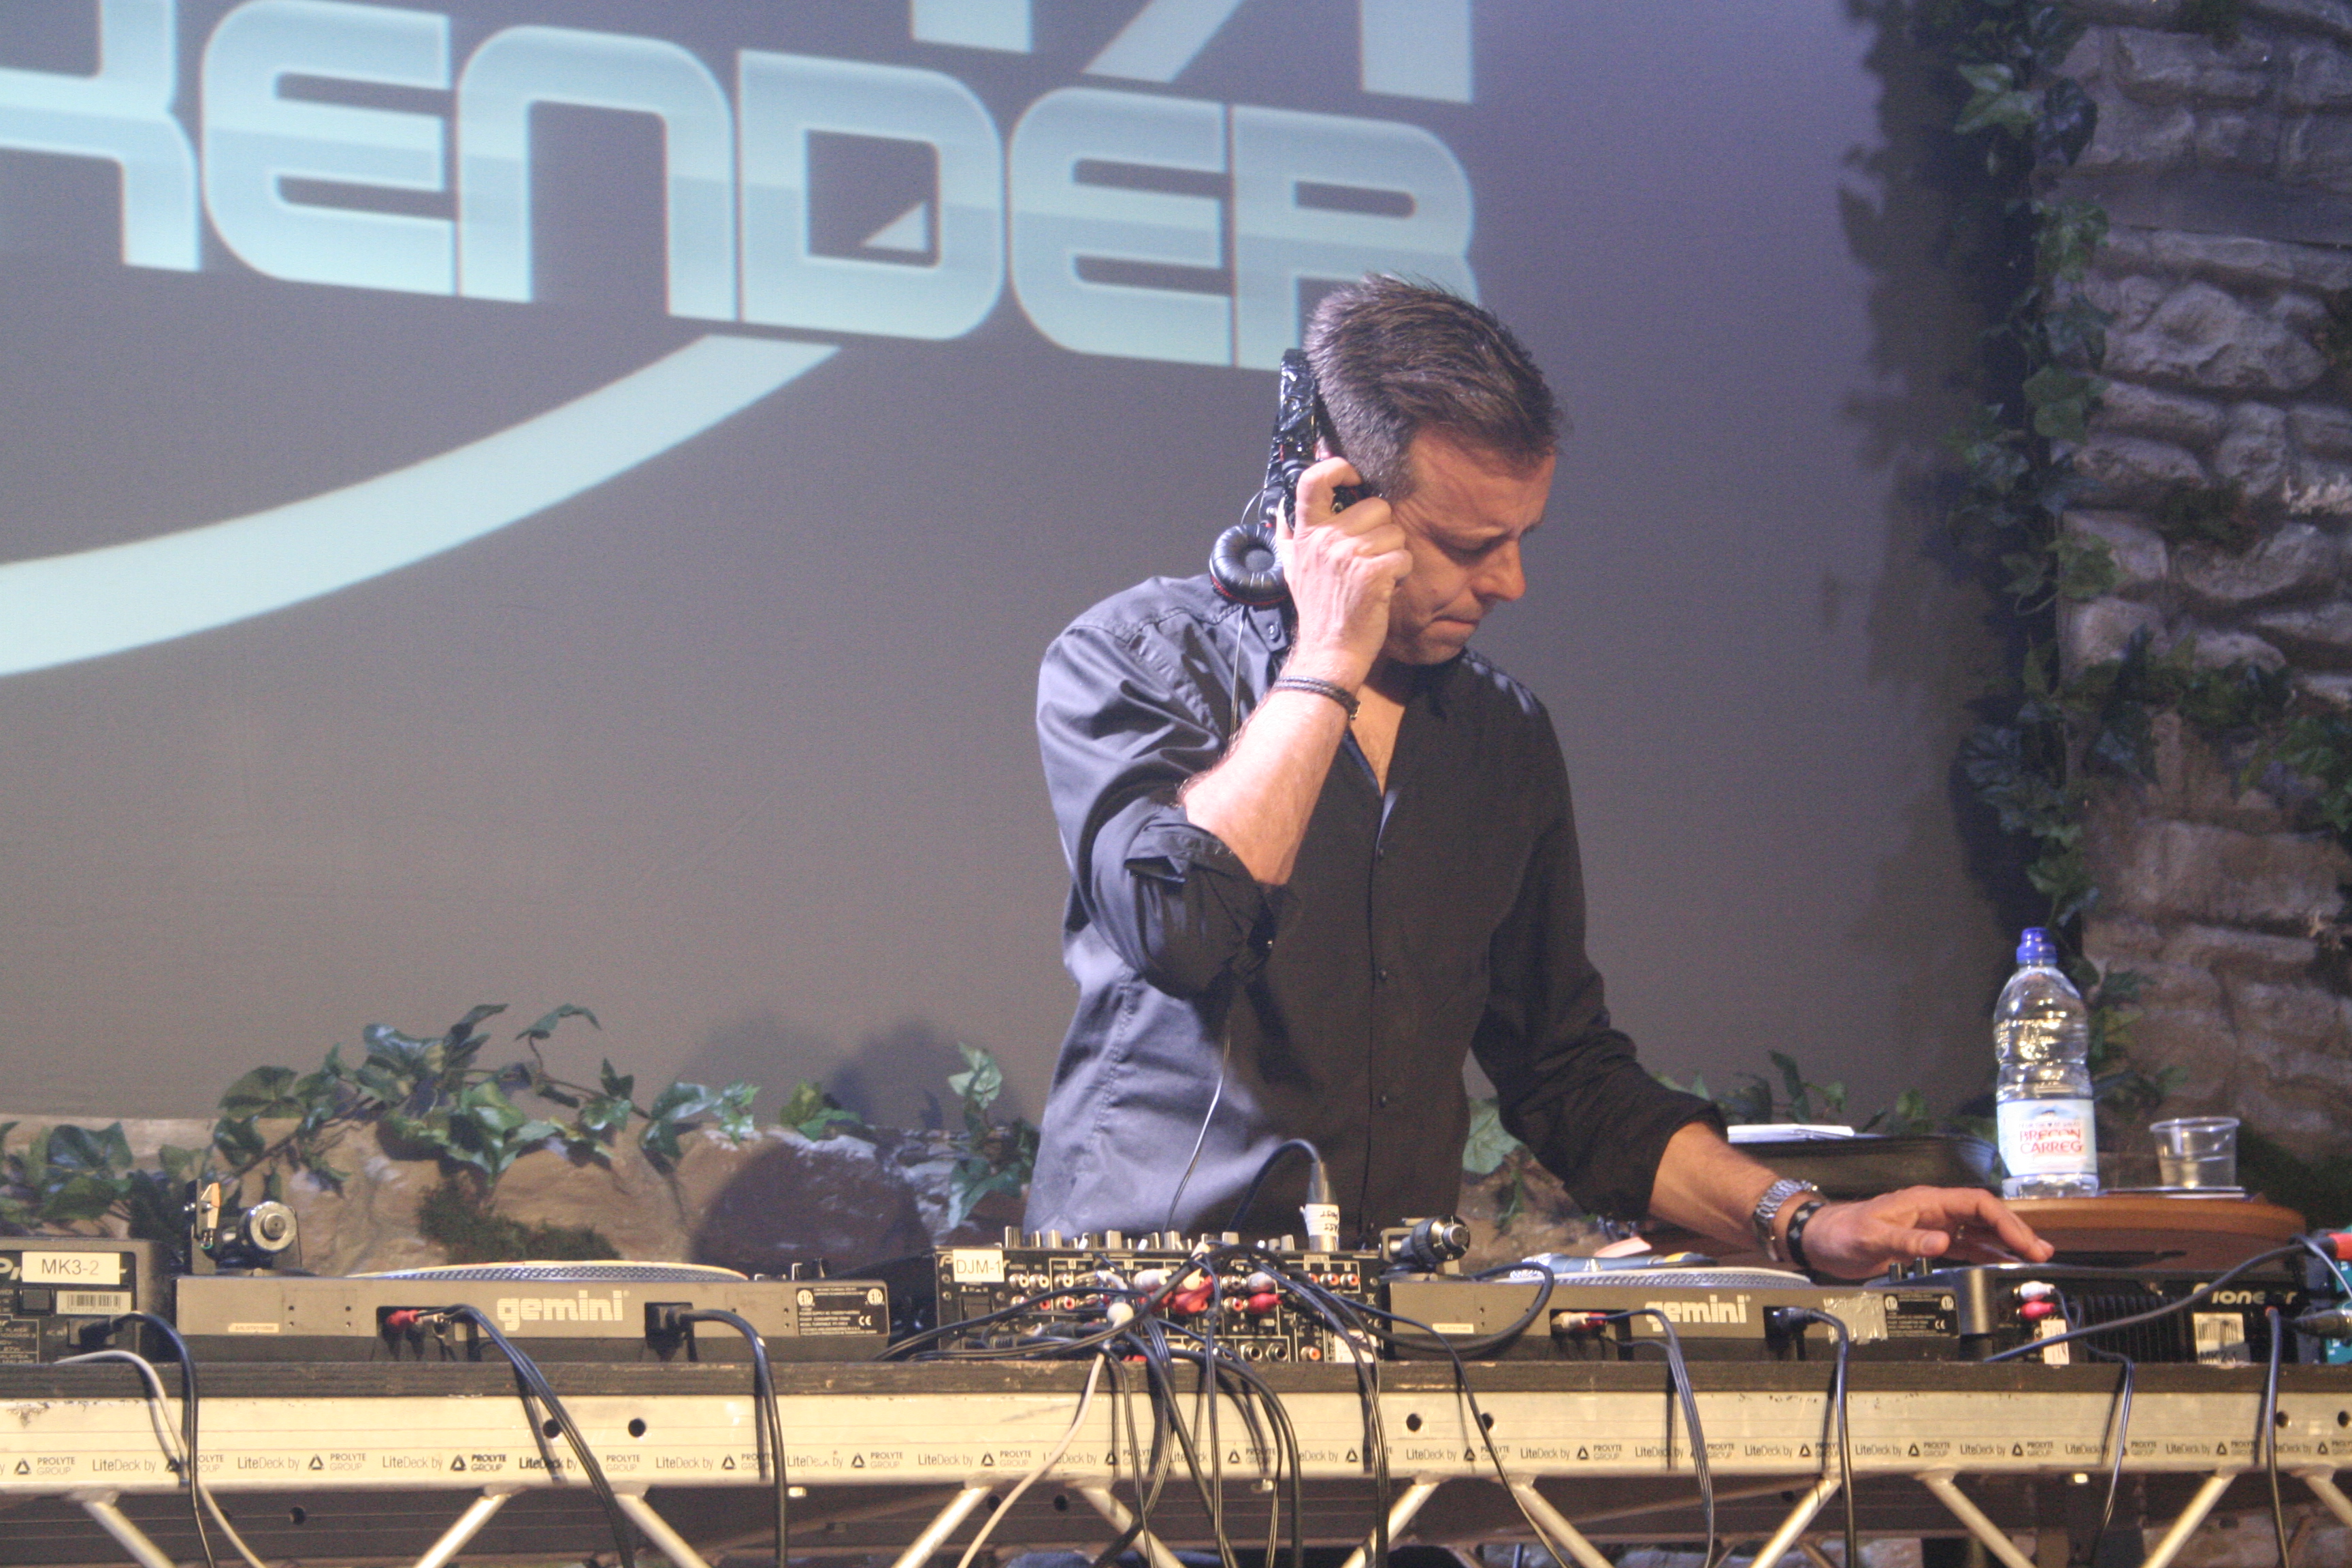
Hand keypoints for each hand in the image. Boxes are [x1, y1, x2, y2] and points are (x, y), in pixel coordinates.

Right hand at [1275, 455, 1408, 689]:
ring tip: (1376, 575)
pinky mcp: (1372, 573)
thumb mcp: (1293, 569)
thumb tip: (1283, 506)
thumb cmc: (1318, 610)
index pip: (1313, 481)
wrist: (1329, 650)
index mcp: (1306, 534)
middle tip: (1371, 556)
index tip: (1352, 476)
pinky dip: (1401, 573)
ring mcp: (1348, 555)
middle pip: (1376, 506)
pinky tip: (1386, 587)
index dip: (1337, 468)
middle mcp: (1324, 539)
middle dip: (1382, 530)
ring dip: (1393, 554)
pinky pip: (1403, 556)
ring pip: (1395, 532)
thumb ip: (1289, 536)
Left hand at [1792, 1186, 2053, 1279]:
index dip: (2004, 1220)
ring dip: (2004, 1243)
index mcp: (1925, 1201)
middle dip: (2014, 1231)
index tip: (2024, 1241)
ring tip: (2031, 1257)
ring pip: (1977, 1230)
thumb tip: (1941, 1242)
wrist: (1820, 1239)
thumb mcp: (1872, 1236)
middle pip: (1984, 1215)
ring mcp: (1931, 1226)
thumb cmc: (1842, 1231)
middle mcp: (1932, 1211)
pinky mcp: (1925, 1242)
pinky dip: (1984, 1253)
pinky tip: (2000, 1262)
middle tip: (2041, 1251)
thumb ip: (1907, 1240)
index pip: (1976, 1203)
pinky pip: (1963, 1245)